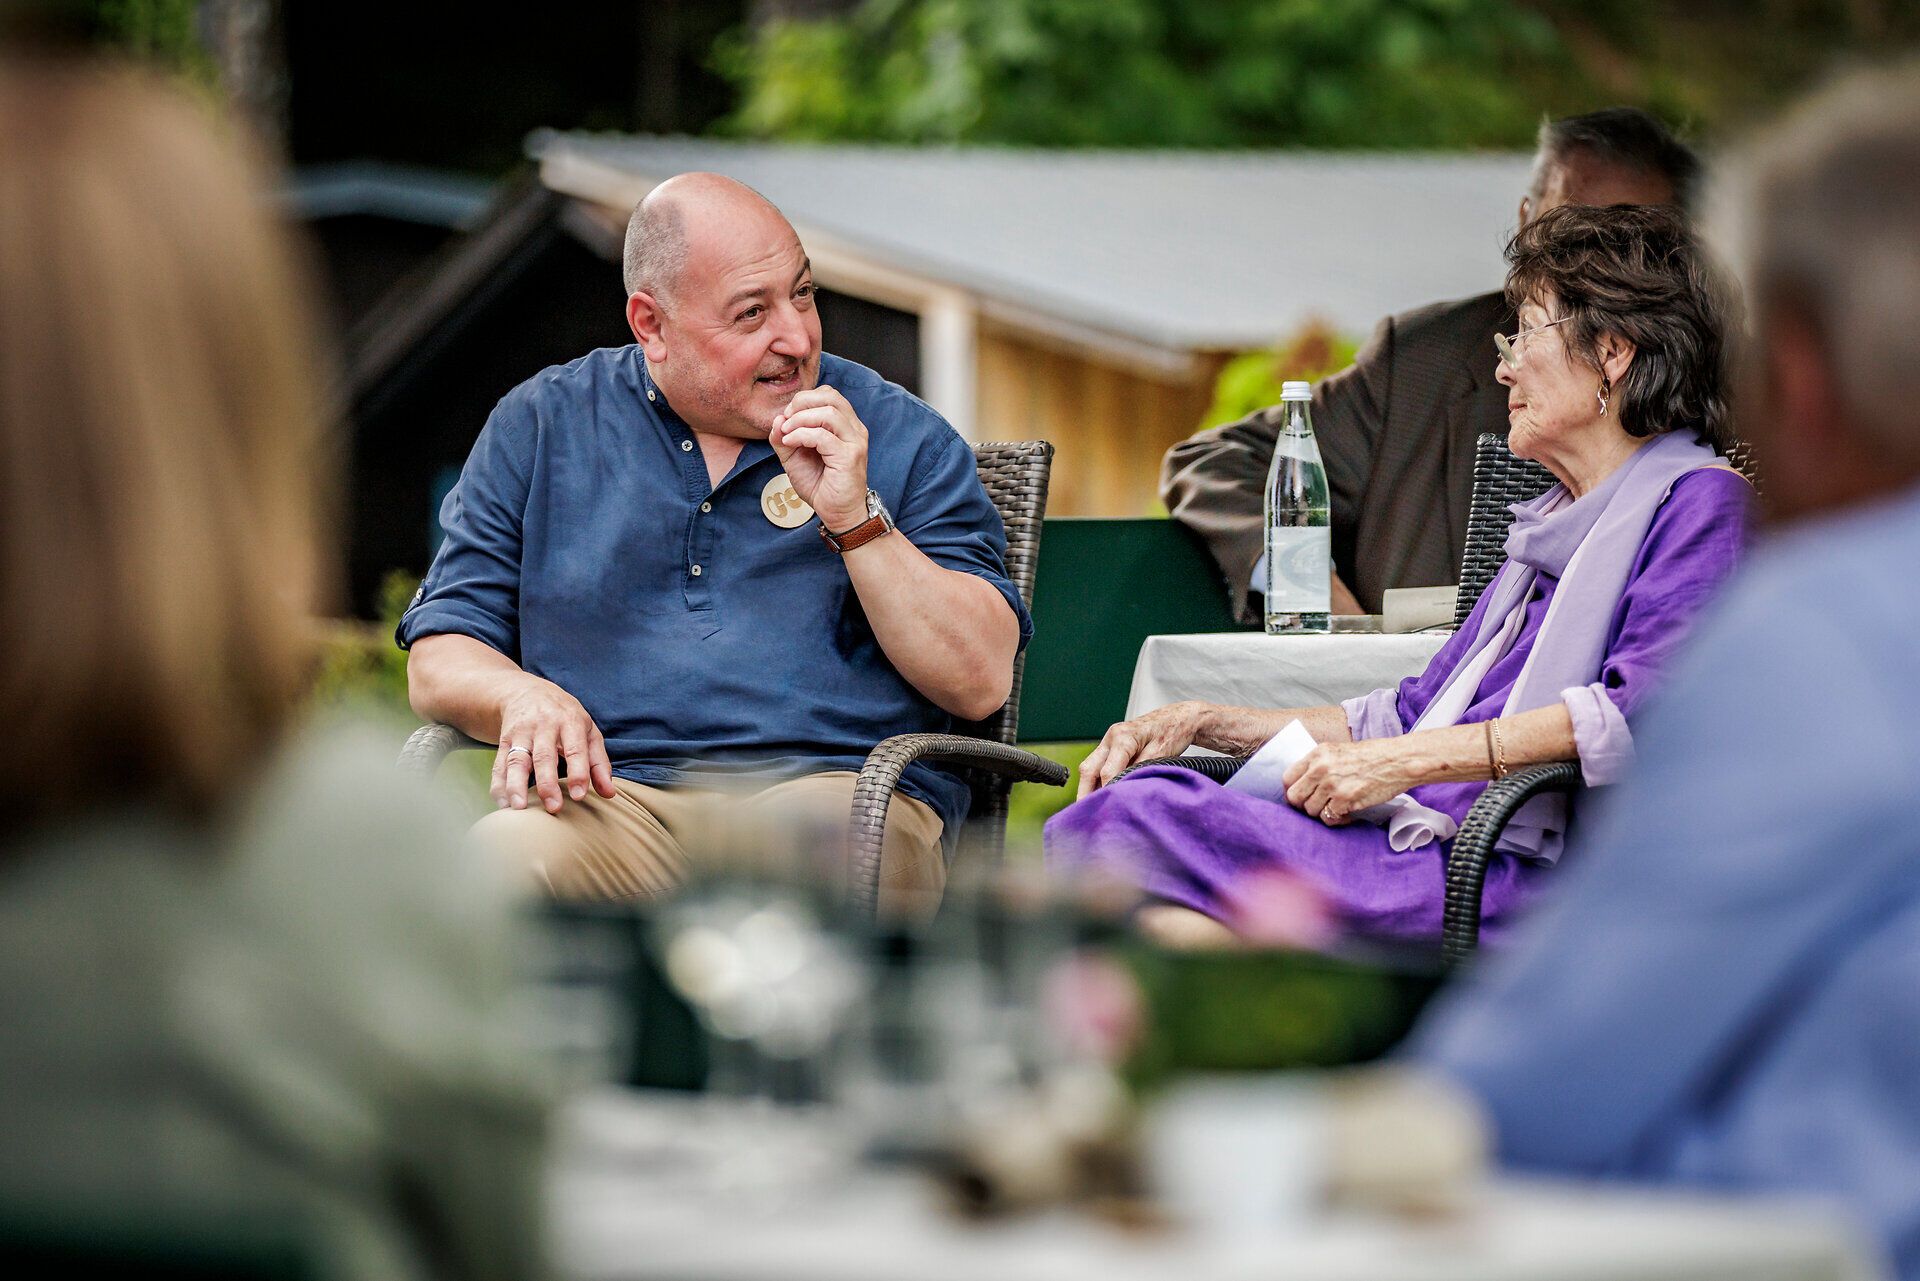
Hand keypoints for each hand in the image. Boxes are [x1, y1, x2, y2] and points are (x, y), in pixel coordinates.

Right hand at [492, 676, 618, 813]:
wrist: (526, 691)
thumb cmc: (565, 716)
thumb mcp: (588, 731)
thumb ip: (599, 763)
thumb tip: (610, 793)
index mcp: (569, 721)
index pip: (575, 749)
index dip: (578, 772)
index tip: (579, 796)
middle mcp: (543, 725)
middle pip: (543, 756)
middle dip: (547, 783)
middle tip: (553, 808)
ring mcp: (521, 733)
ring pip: (516, 760)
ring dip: (516, 785)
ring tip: (519, 808)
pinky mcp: (503, 741)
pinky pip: (499, 765)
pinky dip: (499, 785)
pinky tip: (504, 804)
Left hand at [770, 384, 868, 530]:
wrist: (838, 514)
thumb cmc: (821, 486)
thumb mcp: (794, 458)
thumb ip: (784, 438)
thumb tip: (776, 419)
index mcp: (845, 425)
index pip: (828, 394)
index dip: (804, 399)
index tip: (786, 417)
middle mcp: (854, 429)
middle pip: (831, 396)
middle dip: (801, 403)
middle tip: (786, 419)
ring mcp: (854, 442)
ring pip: (828, 412)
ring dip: (800, 419)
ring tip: (787, 433)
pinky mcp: (849, 457)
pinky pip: (823, 436)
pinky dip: (801, 435)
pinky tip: (790, 443)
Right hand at [1077, 701, 1211, 799]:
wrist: (1179, 718)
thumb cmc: (1173, 733)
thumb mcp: (1161, 756)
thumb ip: (1140, 772)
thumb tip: (1124, 791)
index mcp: (1123, 737)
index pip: (1107, 771)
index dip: (1106, 792)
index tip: (1107, 810)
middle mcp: (1111, 737)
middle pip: (1089, 768)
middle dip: (1084, 792)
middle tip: (1085, 814)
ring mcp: (1109, 741)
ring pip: (1090, 767)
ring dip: (1088, 787)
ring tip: (1092, 809)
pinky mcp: (1112, 746)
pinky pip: (1098, 765)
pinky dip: (1097, 780)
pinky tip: (1101, 795)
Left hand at [1282, 738, 1419, 824]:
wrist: (1397, 761)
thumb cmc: (1371, 756)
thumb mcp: (1338, 751)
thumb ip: (1318, 765)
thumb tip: (1301, 785)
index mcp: (1317, 754)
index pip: (1287, 778)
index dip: (1293, 790)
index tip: (1302, 795)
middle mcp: (1321, 768)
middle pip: (1294, 797)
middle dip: (1304, 804)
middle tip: (1317, 805)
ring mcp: (1332, 785)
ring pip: (1311, 810)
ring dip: (1322, 812)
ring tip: (1336, 806)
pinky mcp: (1346, 799)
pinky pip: (1329, 818)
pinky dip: (1337, 818)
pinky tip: (1347, 811)